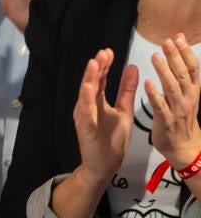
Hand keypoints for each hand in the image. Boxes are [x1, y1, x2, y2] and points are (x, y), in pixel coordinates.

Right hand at [73, 48, 138, 186]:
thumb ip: (126, 90)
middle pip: (91, 83)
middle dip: (96, 68)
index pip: (99, 80)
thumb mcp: (124, 111)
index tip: (109, 52)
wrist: (105, 165)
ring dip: (89, 79)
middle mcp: (87, 106)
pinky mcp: (85, 128)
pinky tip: (88, 88)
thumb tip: (132, 67)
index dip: (104, 66)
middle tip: (103, 53)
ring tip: (94, 64)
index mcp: (97, 102)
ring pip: (85, 95)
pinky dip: (86, 100)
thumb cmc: (112, 139)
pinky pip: (85, 113)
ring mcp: (84, 117)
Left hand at [143, 35, 200, 169]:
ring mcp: (178, 109)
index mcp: (193, 92)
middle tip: (167, 41)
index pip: (192, 69)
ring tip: (155, 56)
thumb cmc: (182, 121)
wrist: (185, 149)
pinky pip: (160, 106)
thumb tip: (179, 58)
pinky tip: (147, 83)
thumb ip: (183, 80)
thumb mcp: (188, 99)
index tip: (179, 37)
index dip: (186, 53)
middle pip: (183, 74)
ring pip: (172, 87)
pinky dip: (154, 94)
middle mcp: (188, 98)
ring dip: (164, 71)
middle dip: (175, 57)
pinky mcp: (166, 121)